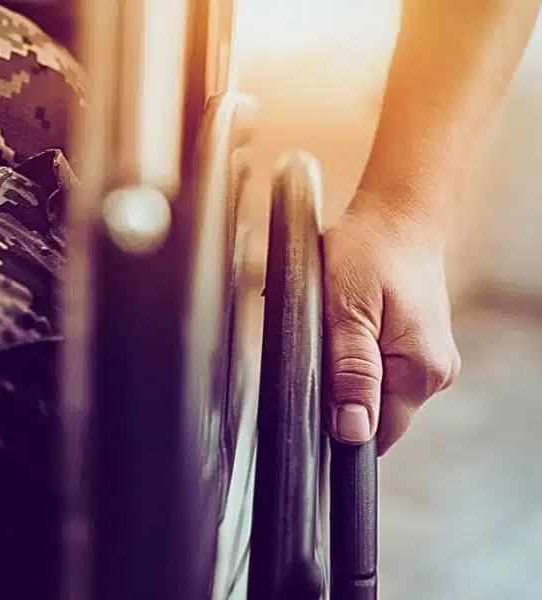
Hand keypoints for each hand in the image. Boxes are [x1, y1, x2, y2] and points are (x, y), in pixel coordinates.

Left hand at [322, 198, 460, 454]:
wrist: (398, 217)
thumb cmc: (369, 253)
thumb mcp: (346, 312)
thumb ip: (351, 374)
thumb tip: (354, 432)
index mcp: (420, 372)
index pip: (377, 434)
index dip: (341, 423)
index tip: (319, 390)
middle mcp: (435, 374)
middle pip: (377, 415)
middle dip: (342, 390)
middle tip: (328, 342)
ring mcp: (432, 361)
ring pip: (378, 391)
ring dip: (351, 370)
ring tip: (343, 325)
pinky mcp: (422, 348)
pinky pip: (385, 370)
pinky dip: (363, 355)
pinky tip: (356, 324)